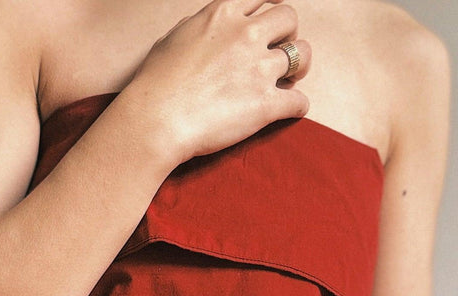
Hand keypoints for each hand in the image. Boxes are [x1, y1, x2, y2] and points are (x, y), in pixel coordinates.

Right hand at [121, 0, 312, 163]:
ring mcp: (258, 69)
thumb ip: (198, 27)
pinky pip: (299, 100)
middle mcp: (246, 34)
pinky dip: (298, 106)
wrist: (155, 120)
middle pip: (289, 18)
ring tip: (290, 80)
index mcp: (224, 14)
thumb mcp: (174, 39)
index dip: (268, 12)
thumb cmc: (155, 84)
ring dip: (299, 67)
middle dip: (288, 34)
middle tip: (279, 54)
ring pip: (302, 55)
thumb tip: (207, 29)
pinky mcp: (265, 104)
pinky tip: (292, 110)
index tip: (268, 27)